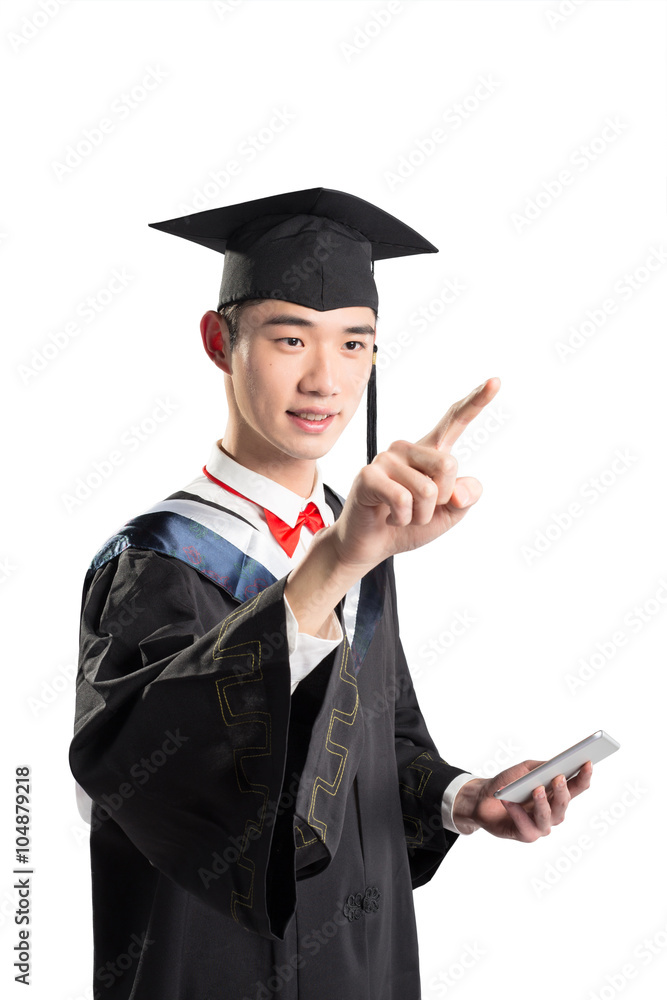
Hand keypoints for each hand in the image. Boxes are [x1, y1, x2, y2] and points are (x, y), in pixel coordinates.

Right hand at [330, 377, 500, 571]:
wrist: (371, 545)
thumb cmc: (408, 524)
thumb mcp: (450, 514)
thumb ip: (465, 498)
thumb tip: (458, 492)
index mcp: (430, 452)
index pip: (455, 421)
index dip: (477, 401)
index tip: (495, 381)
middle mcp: (408, 448)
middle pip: (448, 466)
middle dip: (441, 499)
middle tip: (419, 509)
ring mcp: (387, 459)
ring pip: (427, 490)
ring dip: (420, 515)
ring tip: (402, 514)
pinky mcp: (369, 475)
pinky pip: (403, 500)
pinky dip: (403, 518)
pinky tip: (388, 516)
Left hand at [452, 760, 593, 840]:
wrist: (482, 798)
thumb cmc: (507, 783)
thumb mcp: (525, 770)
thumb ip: (541, 767)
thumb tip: (557, 764)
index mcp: (556, 794)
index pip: (576, 787)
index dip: (584, 776)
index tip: (588, 762)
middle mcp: (553, 812)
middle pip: (564, 803)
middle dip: (563, 791)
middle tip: (559, 777)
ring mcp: (540, 825)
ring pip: (548, 817)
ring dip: (543, 804)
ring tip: (537, 790)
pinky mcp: (525, 835)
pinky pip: (525, 826)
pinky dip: (517, 813)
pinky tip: (509, 801)